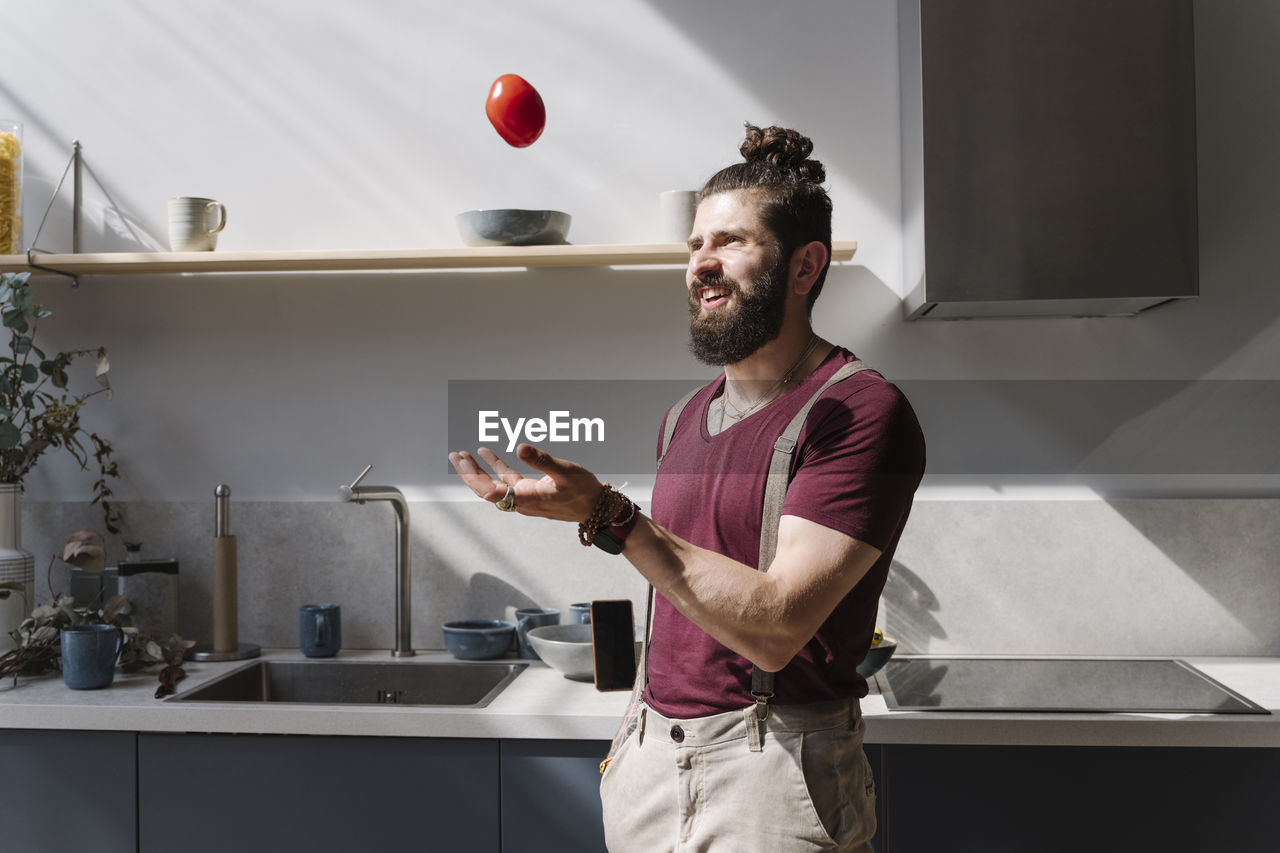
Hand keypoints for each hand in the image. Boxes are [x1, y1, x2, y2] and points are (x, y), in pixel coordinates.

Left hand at [448, 444, 604, 522]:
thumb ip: (542, 460)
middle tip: (456, 456)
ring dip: (478, 471)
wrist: (596, 507)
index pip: (492, 492)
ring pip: (494, 485)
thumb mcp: (565, 471)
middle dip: (469, 474)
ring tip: (463, 455)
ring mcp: (524, 497)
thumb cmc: (583, 491)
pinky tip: (487, 453)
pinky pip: (507, 480)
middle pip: (487, 490)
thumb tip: (520, 447)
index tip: (463, 462)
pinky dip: (496, 467)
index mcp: (526, 499)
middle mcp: (521, 501)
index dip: (475, 478)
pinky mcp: (530, 491)